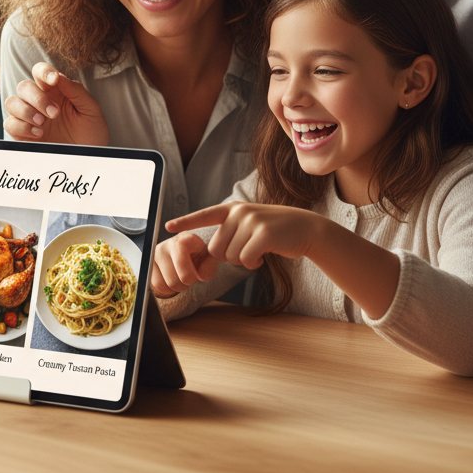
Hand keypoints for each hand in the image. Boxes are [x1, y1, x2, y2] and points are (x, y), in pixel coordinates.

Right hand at [3, 62, 108, 145]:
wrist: (89, 156)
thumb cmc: (91, 131)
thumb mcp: (90, 109)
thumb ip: (76, 90)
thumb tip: (58, 76)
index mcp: (55, 90)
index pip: (40, 72)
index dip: (43, 72)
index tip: (53, 80)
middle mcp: (39, 101)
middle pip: (24, 87)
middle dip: (37, 98)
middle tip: (54, 114)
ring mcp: (29, 117)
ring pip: (11, 102)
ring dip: (25, 111)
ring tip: (43, 123)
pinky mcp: (23, 134)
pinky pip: (10, 124)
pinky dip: (21, 127)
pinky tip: (38, 134)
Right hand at [151, 233, 219, 297]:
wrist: (192, 254)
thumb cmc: (201, 258)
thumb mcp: (209, 262)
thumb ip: (209, 268)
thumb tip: (200, 276)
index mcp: (185, 239)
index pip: (181, 263)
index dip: (191, 276)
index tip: (197, 272)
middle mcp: (168, 243)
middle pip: (174, 280)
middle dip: (185, 283)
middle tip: (190, 274)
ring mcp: (155, 252)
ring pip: (165, 284)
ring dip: (177, 287)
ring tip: (182, 275)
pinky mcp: (148, 262)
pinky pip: (156, 285)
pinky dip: (167, 288)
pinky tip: (174, 278)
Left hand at [168, 202, 319, 270]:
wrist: (305, 228)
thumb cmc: (274, 231)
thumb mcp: (249, 224)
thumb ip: (230, 231)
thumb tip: (210, 252)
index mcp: (232, 209)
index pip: (204, 215)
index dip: (185, 222)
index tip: (167, 227)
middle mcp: (239, 211)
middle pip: (216, 248)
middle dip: (229, 256)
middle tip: (248, 249)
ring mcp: (251, 221)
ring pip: (230, 256)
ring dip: (243, 260)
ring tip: (258, 248)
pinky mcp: (263, 234)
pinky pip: (245, 260)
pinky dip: (253, 263)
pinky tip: (265, 255)